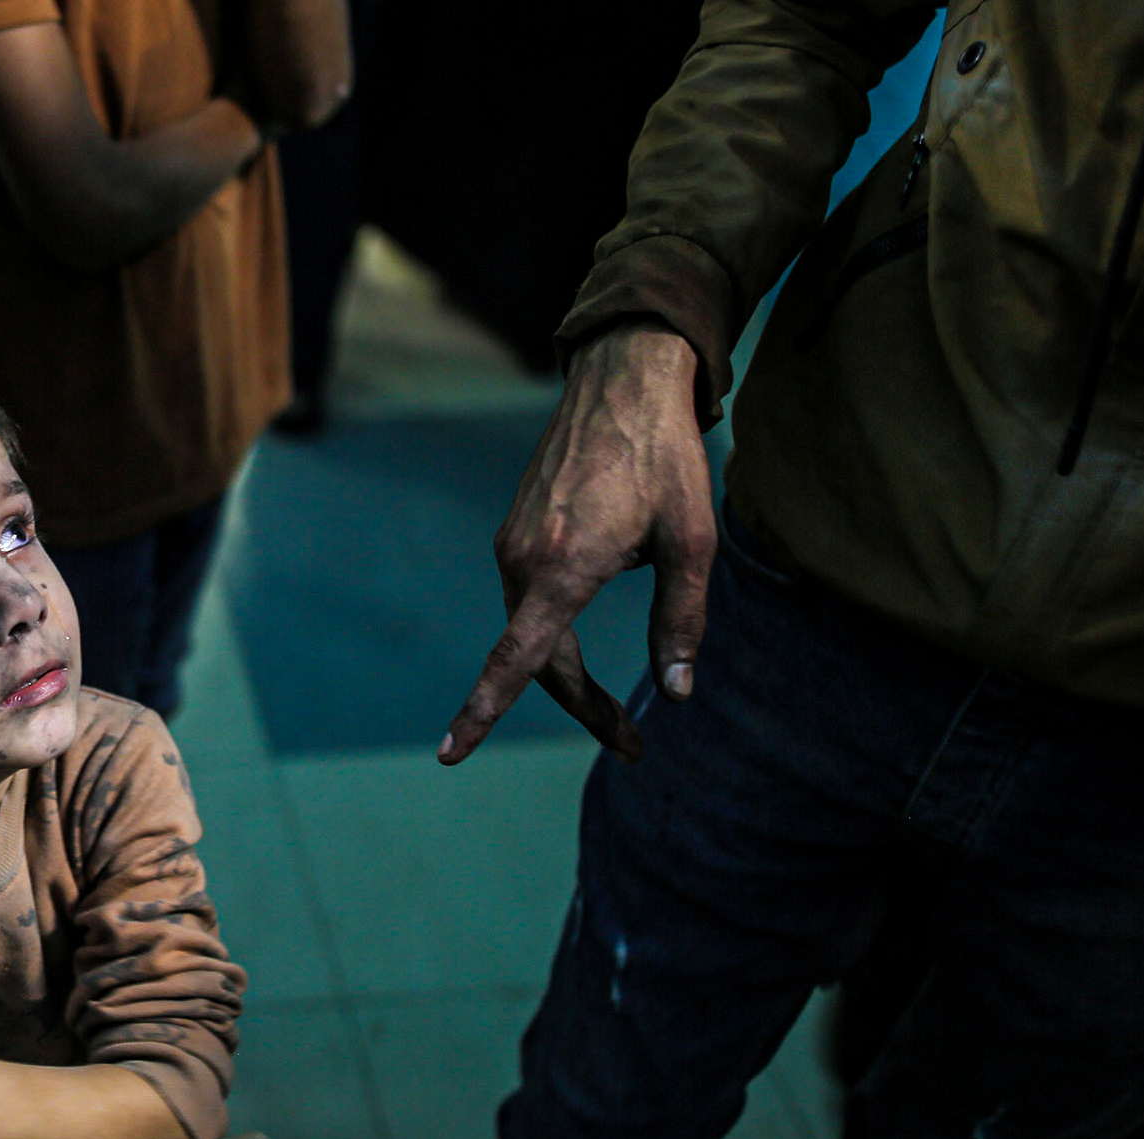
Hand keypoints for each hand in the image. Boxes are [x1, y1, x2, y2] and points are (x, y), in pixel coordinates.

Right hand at [439, 320, 711, 765]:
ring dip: (569, 674)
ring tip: (617, 707)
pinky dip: (555, 634)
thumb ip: (682, 622)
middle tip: (632, 742)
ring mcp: (512, 544)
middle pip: (537, 662)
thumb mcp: (693, 543)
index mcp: (564, 568)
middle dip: (583, 707)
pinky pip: (530, 599)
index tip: (450, 754)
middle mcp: (522, 560)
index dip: (482, 712)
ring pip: (532, 633)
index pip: (516, 660)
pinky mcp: (515, 531)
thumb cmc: (666, 457)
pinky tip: (590, 630)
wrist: (623, 379)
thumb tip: (679, 691)